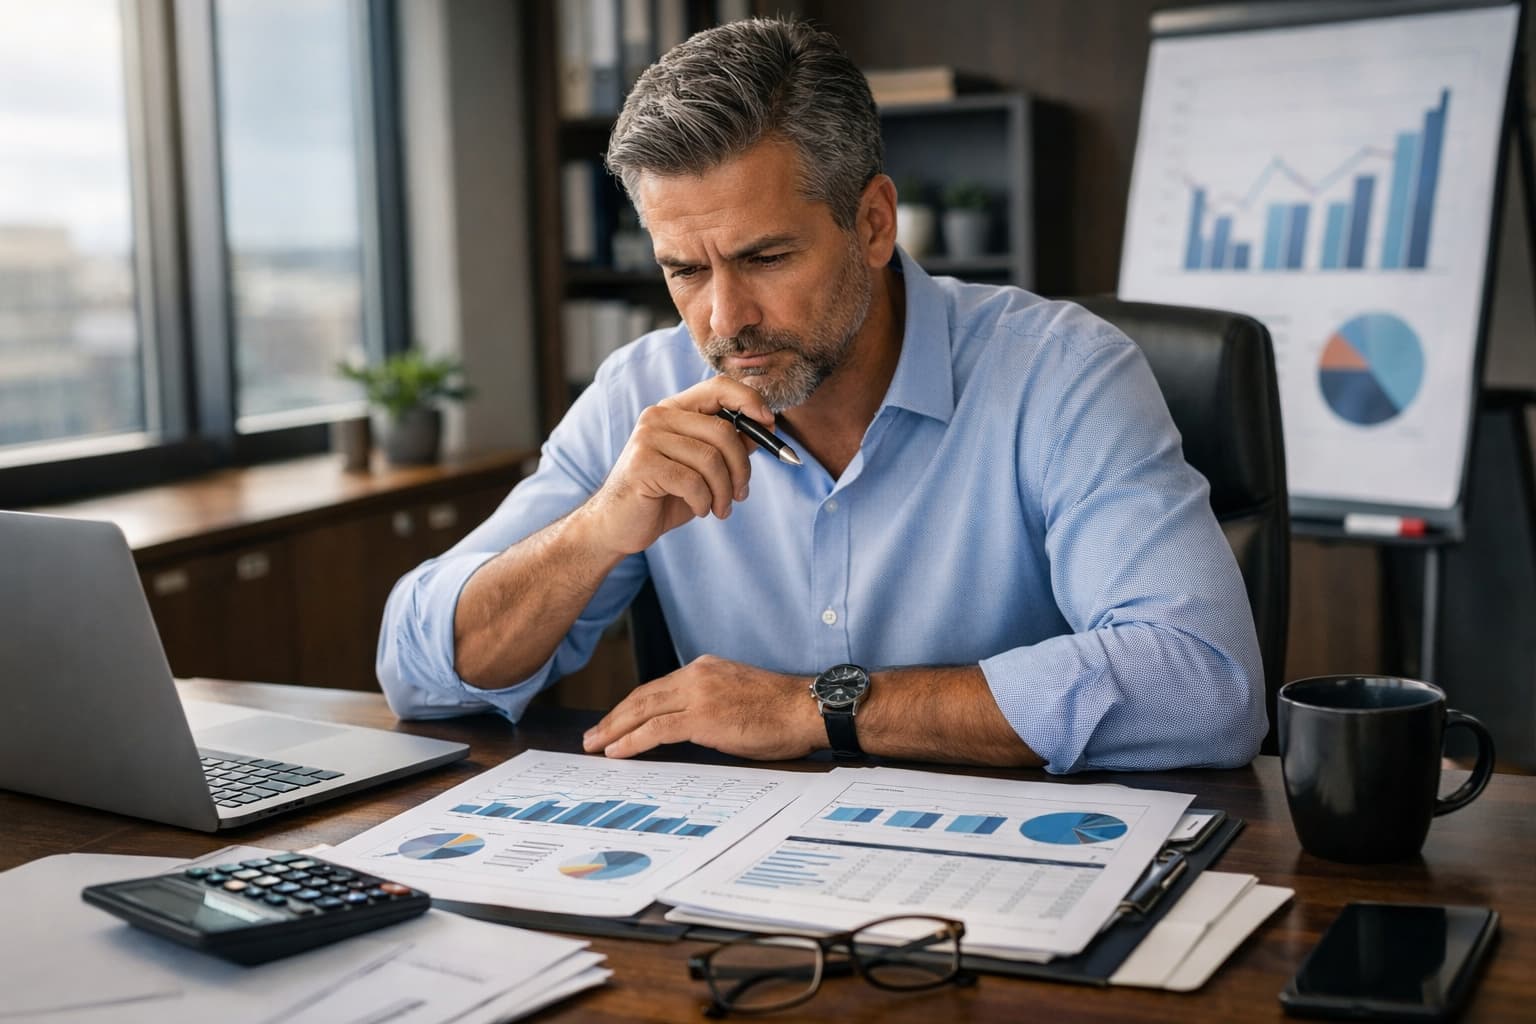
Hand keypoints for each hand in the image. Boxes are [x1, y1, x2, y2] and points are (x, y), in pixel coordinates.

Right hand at [577, 378, 779, 557]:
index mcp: (675, 409)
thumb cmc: (664, 495)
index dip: (750, 401)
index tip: (770, 424)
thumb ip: (728, 446)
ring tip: (720, 508)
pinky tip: (700, 510)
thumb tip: (764, 429)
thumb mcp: (703, 469)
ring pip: (711, 459)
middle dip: (742, 468)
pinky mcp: (642, 464)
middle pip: (723, 430)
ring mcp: (647, 438)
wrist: (618, 524)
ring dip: (724, 491)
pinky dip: (704, 502)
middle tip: (741, 494)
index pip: (719, 386)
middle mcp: (659, 416)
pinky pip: (693, 482)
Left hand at [583, 655, 823, 760]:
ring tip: (596, 745)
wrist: (808, 709)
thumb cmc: (783, 711)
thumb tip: (688, 729)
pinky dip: (632, 740)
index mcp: (705, 668)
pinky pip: (656, 729)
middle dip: (614, 717)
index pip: (657, 688)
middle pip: (642, 696)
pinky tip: (618, 752)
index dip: (631, 707)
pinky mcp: (703, 716)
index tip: (615, 721)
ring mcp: (699, 693)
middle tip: (592, 736)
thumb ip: (710, 705)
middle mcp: (697, 674)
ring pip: (643, 710)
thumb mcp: (739, 697)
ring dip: (614, 729)